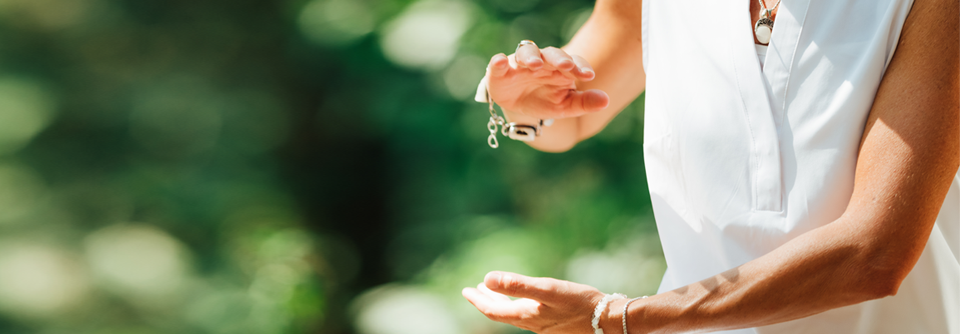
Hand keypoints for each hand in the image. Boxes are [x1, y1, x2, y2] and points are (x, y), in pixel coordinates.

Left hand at [462, 271, 604, 333]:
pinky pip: (528, 316)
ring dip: (501, 302)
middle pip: (502, 313)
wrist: (608, 322)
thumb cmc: (580, 304)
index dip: (477, 301)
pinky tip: (525, 299)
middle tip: (473, 290)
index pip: (493, 310)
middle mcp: (532, 324)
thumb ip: (517, 284)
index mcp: (527, 315)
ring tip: (493, 292)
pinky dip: (518, 305)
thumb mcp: (547, 289)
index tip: (466, 291)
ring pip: (514, 315)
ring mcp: (544, 326)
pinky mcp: (555, 325)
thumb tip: (487, 279)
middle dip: (486, 301)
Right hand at [487, 44, 609, 119]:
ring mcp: (520, 64)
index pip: (573, 62)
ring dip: (531, 57)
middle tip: (566, 66)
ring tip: (534, 65)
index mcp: (560, 68)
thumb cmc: (544, 100)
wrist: (517, 106)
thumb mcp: (565, 106)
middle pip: (551, 53)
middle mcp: (541, 62)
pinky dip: (498, 62)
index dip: (580, 67)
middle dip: (559, 58)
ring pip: (526, 52)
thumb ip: (584, 102)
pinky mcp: (500, 71)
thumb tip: (606, 100)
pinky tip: (500, 62)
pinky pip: (498, 63)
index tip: (588, 76)